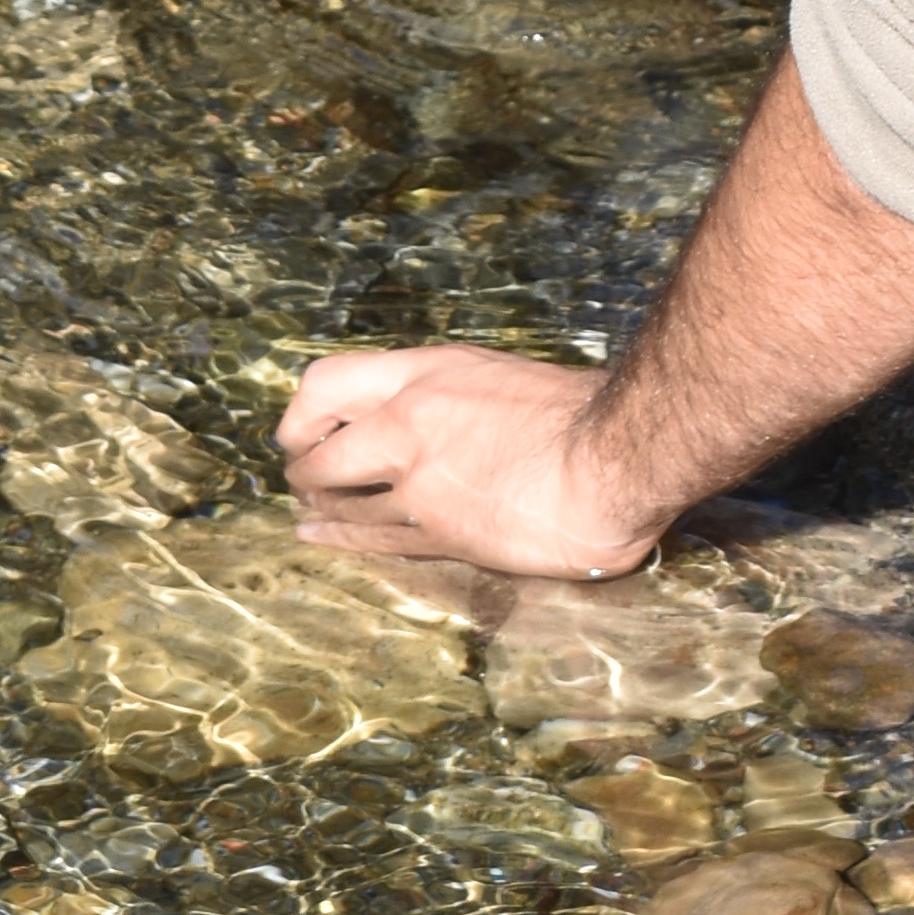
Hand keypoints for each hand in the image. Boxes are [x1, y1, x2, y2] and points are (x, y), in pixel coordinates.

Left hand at [278, 340, 668, 577]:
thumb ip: (449, 393)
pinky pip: (374, 540)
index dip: (301, 412)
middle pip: (320, 454)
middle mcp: (407, 424)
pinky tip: (317, 538)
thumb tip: (427, 414)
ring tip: (313, 510)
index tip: (301, 430)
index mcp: (424, 374)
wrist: (611, 461)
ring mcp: (420, 485)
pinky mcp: (440, 534)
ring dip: (323, 509)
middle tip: (305, 478)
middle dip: (304, 470)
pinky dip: (339, 540)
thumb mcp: (497, 374)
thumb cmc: (577, 410)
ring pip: (342, 503)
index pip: (325, 384)